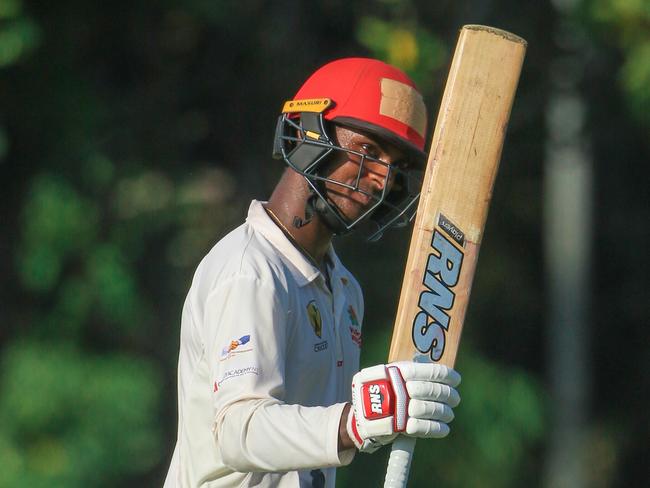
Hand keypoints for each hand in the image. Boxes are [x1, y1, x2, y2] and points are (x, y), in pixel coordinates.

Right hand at [346, 361, 460, 452]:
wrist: (361, 416)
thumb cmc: (380, 392)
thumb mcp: (389, 374)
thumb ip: (410, 372)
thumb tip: (441, 374)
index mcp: (399, 370)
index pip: (430, 371)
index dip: (447, 375)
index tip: (456, 379)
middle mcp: (400, 387)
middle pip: (434, 391)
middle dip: (449, 395)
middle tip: (455, 399)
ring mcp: (400, 407)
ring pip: (432, 409)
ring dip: (445, 412)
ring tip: (449, 414)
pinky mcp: (400, 426)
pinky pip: (425, 427)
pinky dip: (437, 428)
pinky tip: (444, 428)